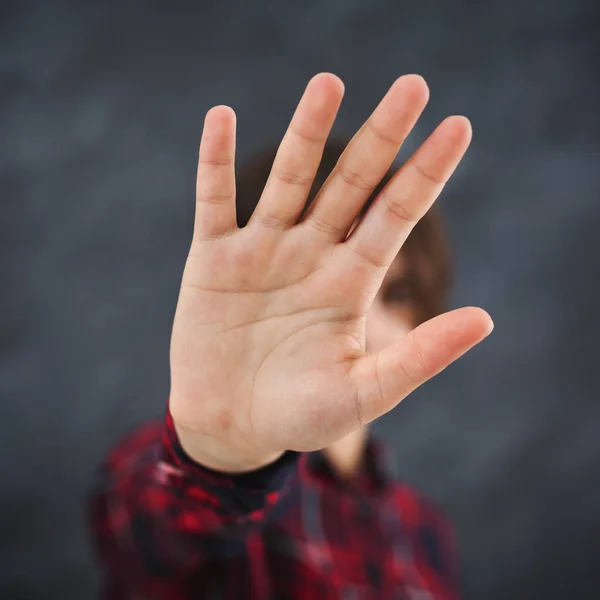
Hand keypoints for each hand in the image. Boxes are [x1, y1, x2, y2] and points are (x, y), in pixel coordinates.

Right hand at [170, 73, 492, 471]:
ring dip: (307, 133)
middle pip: (352, 184)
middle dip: (381, 137)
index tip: (458, 126)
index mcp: (351, 282)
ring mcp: (262, 251)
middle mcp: (312, 254)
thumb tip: (486, 319)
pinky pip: (215, 202)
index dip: (426, 173)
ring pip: (289, 181)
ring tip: (329, 83)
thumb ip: (419, 357)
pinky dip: (216, 163)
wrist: (232, 426)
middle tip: (414, 85)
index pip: (397, 216)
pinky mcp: (212, 260)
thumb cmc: (300, 415)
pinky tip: (222, 119)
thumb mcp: (364, 392)